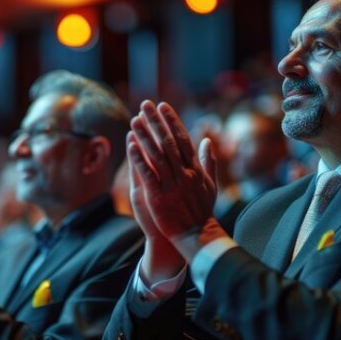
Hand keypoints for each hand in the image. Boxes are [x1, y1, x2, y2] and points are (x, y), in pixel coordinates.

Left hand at [127, 100, 224, 258]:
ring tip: (134, 119)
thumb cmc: (202, 210)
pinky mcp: (159, 196)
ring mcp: (171, 184)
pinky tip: (131, 144)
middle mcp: (184, 173)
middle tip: (145, 104)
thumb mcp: (210, 184)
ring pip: (156, 154)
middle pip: (168, 141)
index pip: (183, 138)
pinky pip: (147, 173)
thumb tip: (207, 141)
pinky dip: (139, 158)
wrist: (196, 235)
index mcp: (195, 168)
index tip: (163, 106)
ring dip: (145, 135)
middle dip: (156, 121)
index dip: (172, 121)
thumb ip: (208, 162)